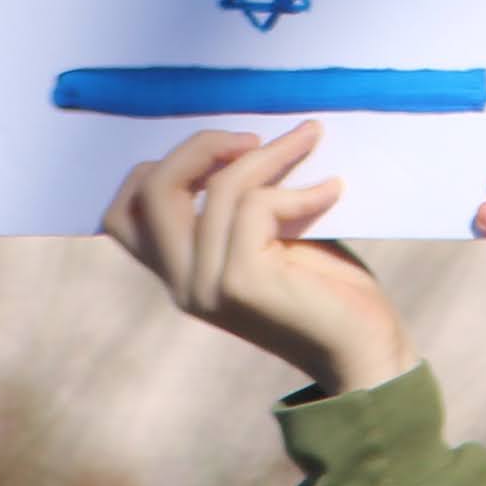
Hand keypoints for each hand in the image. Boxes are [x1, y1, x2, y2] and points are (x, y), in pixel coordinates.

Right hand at [100, 123, 421, 397]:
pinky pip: (256, 204)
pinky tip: (331, 191)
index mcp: (180, 274)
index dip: (157, 166)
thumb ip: (236, 202)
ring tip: (308, 142)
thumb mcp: (267, 235)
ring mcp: (206, 287)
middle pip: (152, 190)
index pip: (122, 216)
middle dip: (200, 146)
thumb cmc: (324, 286)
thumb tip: (239, 135)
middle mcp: (182, 285)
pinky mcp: (240, 282)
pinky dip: (297, 189)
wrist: (363, 350)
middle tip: (253, 137)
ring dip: (267, 155)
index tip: (218, 151)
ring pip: (216, 189)